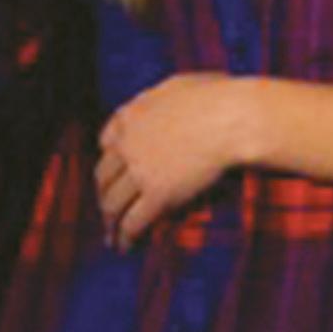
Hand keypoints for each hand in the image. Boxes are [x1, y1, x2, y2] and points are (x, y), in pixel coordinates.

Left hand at [95, 74, 245, 251]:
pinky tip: (125, 246)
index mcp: (131, 115)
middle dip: (102, 193)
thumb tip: (166, 100)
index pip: (105, 141)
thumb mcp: (178, 85)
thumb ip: (162, 97)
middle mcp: (127, 143)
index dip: (108, 158)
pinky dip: (125, 237)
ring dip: (109, 222)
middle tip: (106, 208)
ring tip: (112, 235)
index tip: (111, 171)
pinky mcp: (157, 195)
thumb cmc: (215, 96)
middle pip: (103, 175)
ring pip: (112, 202)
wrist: (230, 117)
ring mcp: (140, 170)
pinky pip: (133, 221)